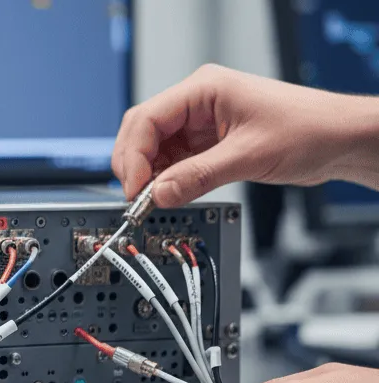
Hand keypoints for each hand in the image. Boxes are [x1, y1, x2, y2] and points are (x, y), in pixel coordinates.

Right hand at [113, 64, 378, 206]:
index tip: (136, 189)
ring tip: (153, 201)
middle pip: (143, 132)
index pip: (148, 119)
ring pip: (154, 150)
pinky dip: (166, 181)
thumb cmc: (309, 129)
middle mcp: (197, 104)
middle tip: (137, 198)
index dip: (134, 156)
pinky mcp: (207, 144)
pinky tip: (169, 195)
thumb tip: (159, 194)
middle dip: (135, 166)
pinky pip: (174, 163)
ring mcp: (200, 124)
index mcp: (203, 89)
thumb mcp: (248, 156)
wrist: (341, 140)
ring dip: (149, 177)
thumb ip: (198, 176)